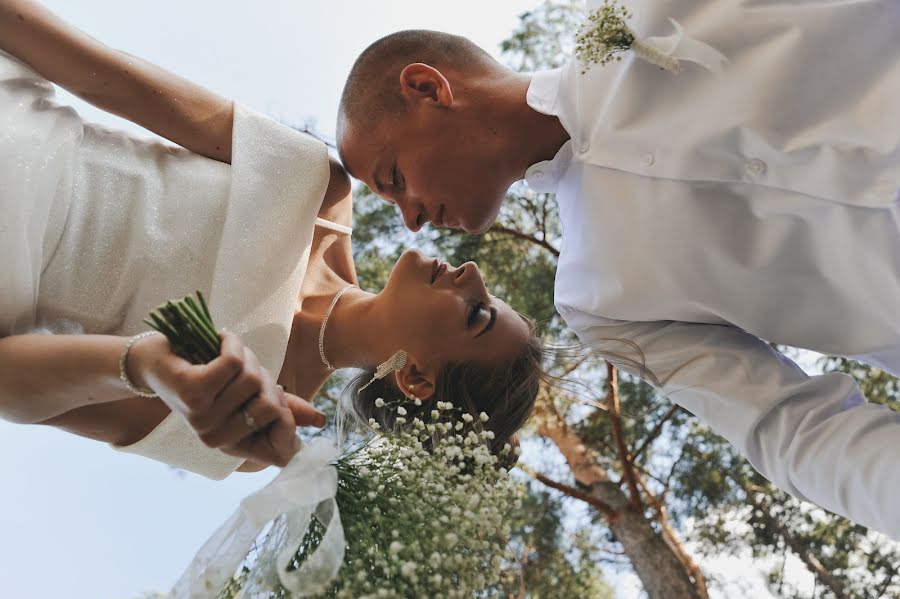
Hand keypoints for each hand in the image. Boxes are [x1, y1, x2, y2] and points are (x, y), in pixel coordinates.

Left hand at [129, 331, 324, 466]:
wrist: (154, 360)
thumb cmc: (206, 376)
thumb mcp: (249, 393)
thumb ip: (282, 407)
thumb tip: (319, 420)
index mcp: (230, 444)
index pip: (279, 454)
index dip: (289, 426)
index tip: (279, 397)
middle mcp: (215, 437)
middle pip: (272, 406)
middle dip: (265, 379)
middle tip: (244, 368)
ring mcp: (202, 416)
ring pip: (252, 379)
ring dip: (247, 357)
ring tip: (226, 354)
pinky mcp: (193, 390)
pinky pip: (234, 362)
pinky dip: (232, 342)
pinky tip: (220, 339)